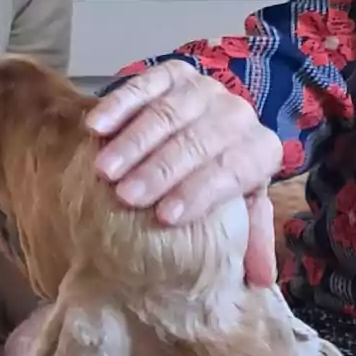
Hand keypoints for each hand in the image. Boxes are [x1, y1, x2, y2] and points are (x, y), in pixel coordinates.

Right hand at [88, 62, 282, 286]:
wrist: (223, 122)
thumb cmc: (226, 176)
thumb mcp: (244, 205)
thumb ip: (250, 237)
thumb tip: (259, 282)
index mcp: (260, 151)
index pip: (230, 171)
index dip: (198, 193)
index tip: (165, 216)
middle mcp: (237, 114)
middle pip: (196, 142)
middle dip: (160, 170)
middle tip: (126, 196)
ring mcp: (205, 89)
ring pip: (168, 113)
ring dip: (134, 141)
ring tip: (104, 170)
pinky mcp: (175, 72)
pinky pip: (146, 84)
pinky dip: (119, 104)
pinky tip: (96, 128)